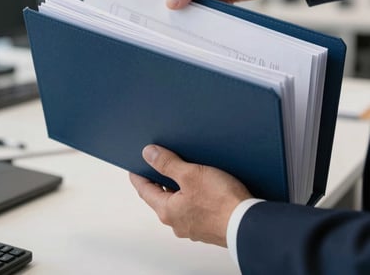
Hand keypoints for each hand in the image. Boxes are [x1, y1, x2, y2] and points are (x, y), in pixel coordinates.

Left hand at [129, 145, 251, 246]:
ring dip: (175, 188)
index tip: (134, 168)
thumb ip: (167, 163)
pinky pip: (192, 208)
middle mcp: (177, 222)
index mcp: (167, 210)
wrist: (247, 222)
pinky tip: (199, 187)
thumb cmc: (220, 201)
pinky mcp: (207, 226)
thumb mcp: (190, 174)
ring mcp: (192, 227)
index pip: (144, 190)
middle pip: (160, 198)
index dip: (138, 176)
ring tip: (179, 172)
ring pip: (177, 203)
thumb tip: (148, 154)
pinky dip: (190, 196)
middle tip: (155, 166)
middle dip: (157, 181)